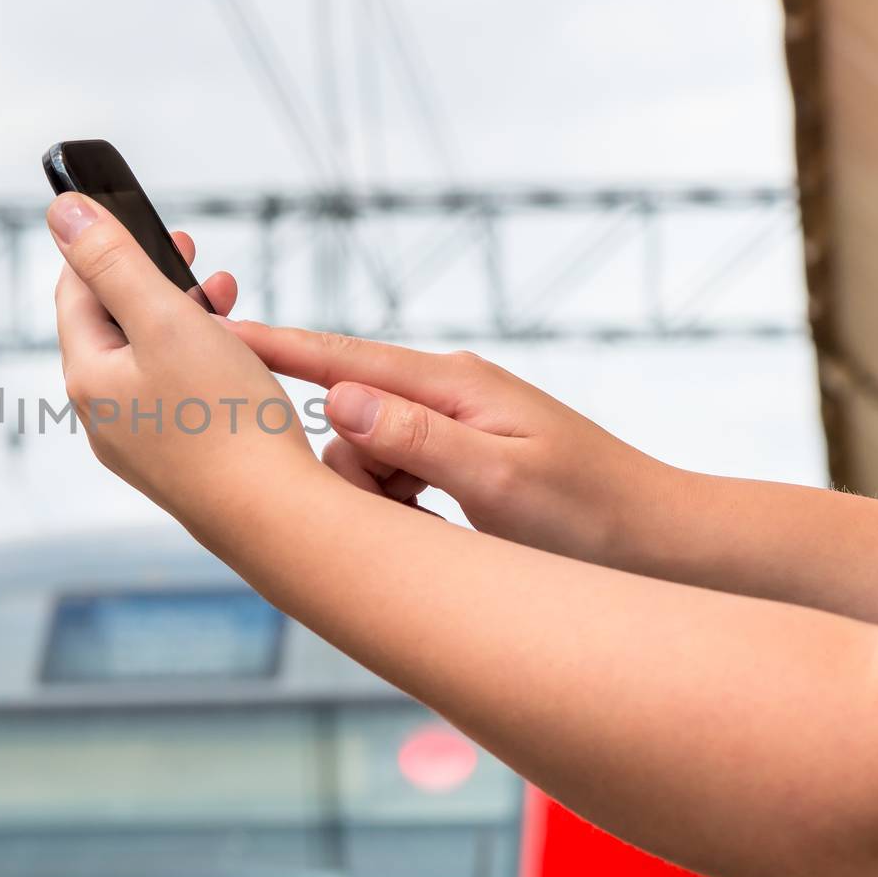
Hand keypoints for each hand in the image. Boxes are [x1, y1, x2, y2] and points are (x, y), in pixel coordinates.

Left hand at [46, 193, 322, 529]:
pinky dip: (200, 357)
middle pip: (114, 324)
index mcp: (88, 378)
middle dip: (152, 277)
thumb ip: (112, 262)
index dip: (103, 246)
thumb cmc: (225, 420)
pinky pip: (177, 391)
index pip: (75, 294)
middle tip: (189, 247)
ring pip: (151, 357)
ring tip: (226, 294)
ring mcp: (141, 442)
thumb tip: (61, 212)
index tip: (140, 217)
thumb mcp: (166, 319)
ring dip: (184, 314)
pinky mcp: (179, 460)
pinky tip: (236, 354)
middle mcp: (104, 415)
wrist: (276, 518)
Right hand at [223, 321, 671, 565]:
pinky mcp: (458, 452)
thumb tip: (336, 397)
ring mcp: (452, 420)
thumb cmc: (591, 514)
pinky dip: (400, 504)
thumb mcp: (499, 482)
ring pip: (364, 450)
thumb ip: (415, 438)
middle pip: (345, 415)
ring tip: (437, 525)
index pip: (341, 357)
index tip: (216, 335)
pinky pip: (394, 470)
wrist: (661, 541)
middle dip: (351, 469)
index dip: (274, 349)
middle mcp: (445, 390)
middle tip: (409, 510)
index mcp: (451, 383)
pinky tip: (439, 526)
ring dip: (381, 495)